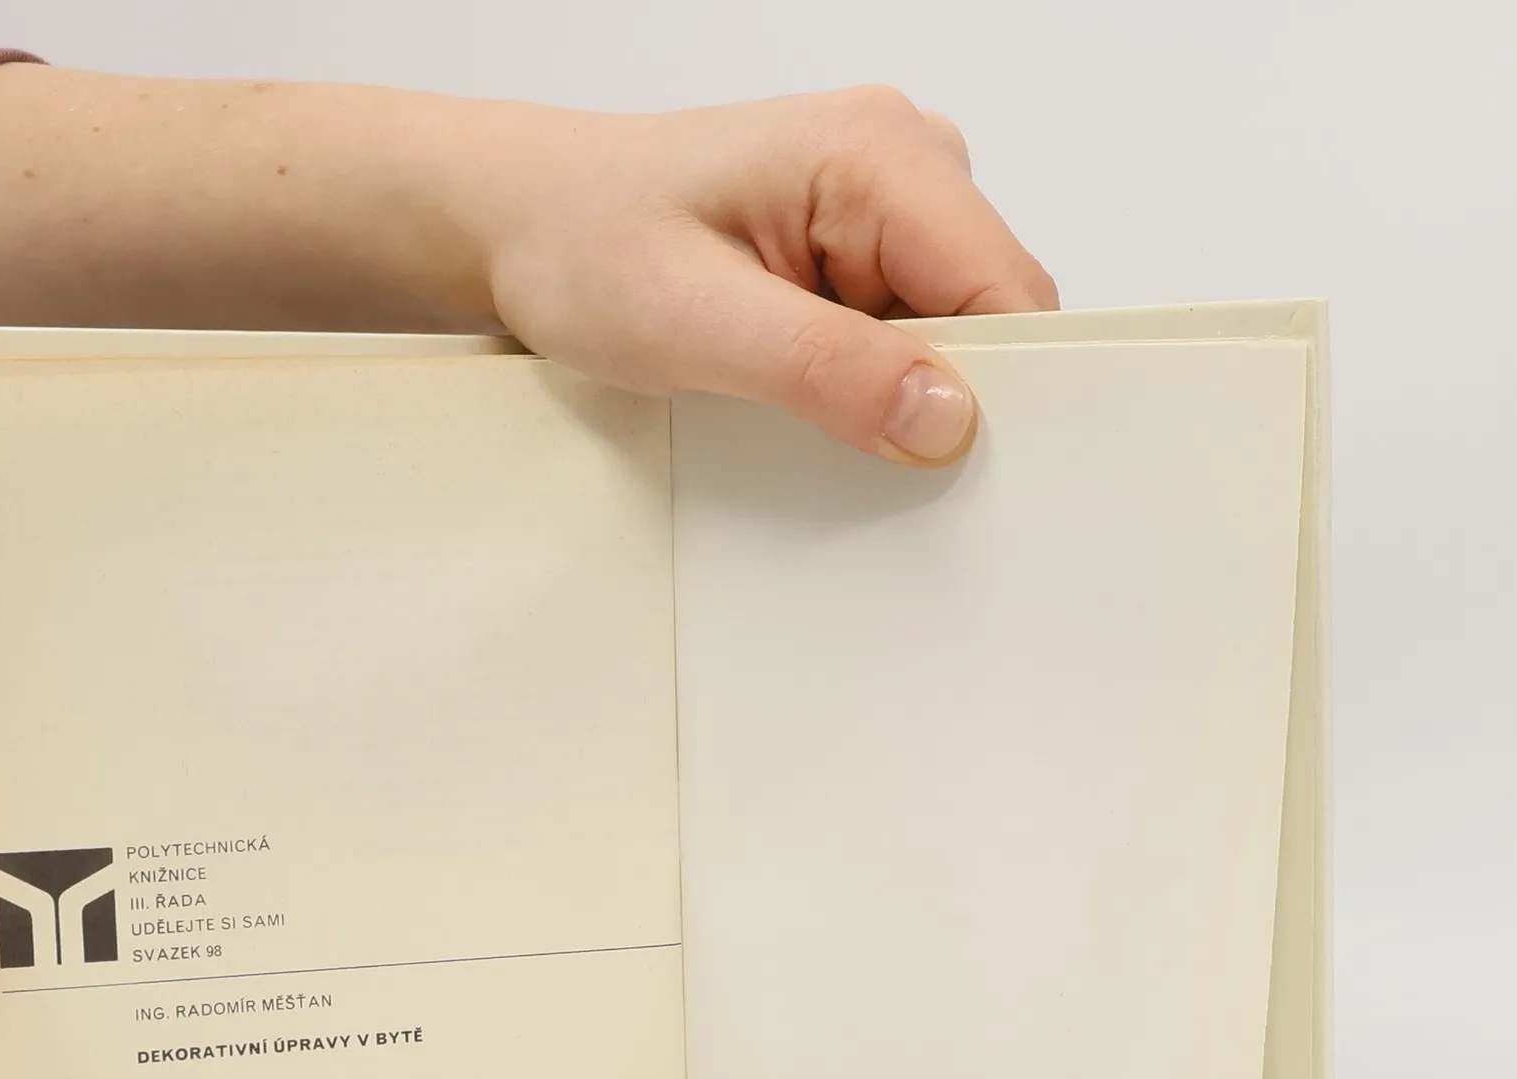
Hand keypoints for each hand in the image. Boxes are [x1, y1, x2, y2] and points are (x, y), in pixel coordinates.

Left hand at [0, 78, 1052, 466]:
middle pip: (993, 320)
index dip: (1007, 397)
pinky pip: (899, 337)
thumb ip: (827, 369)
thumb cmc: (576, 246)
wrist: (505, 224)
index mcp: (884, 156)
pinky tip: (802, 412)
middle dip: (949, 406)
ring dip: (896, 401)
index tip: (962, 483)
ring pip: (949, 337)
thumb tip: (952, 419)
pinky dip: (866, 390)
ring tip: (803, 426)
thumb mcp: (693, 324)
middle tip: (861, 469)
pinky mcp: (849, 250)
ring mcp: (879, 207)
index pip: (1011, 295)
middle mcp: (902, 165)